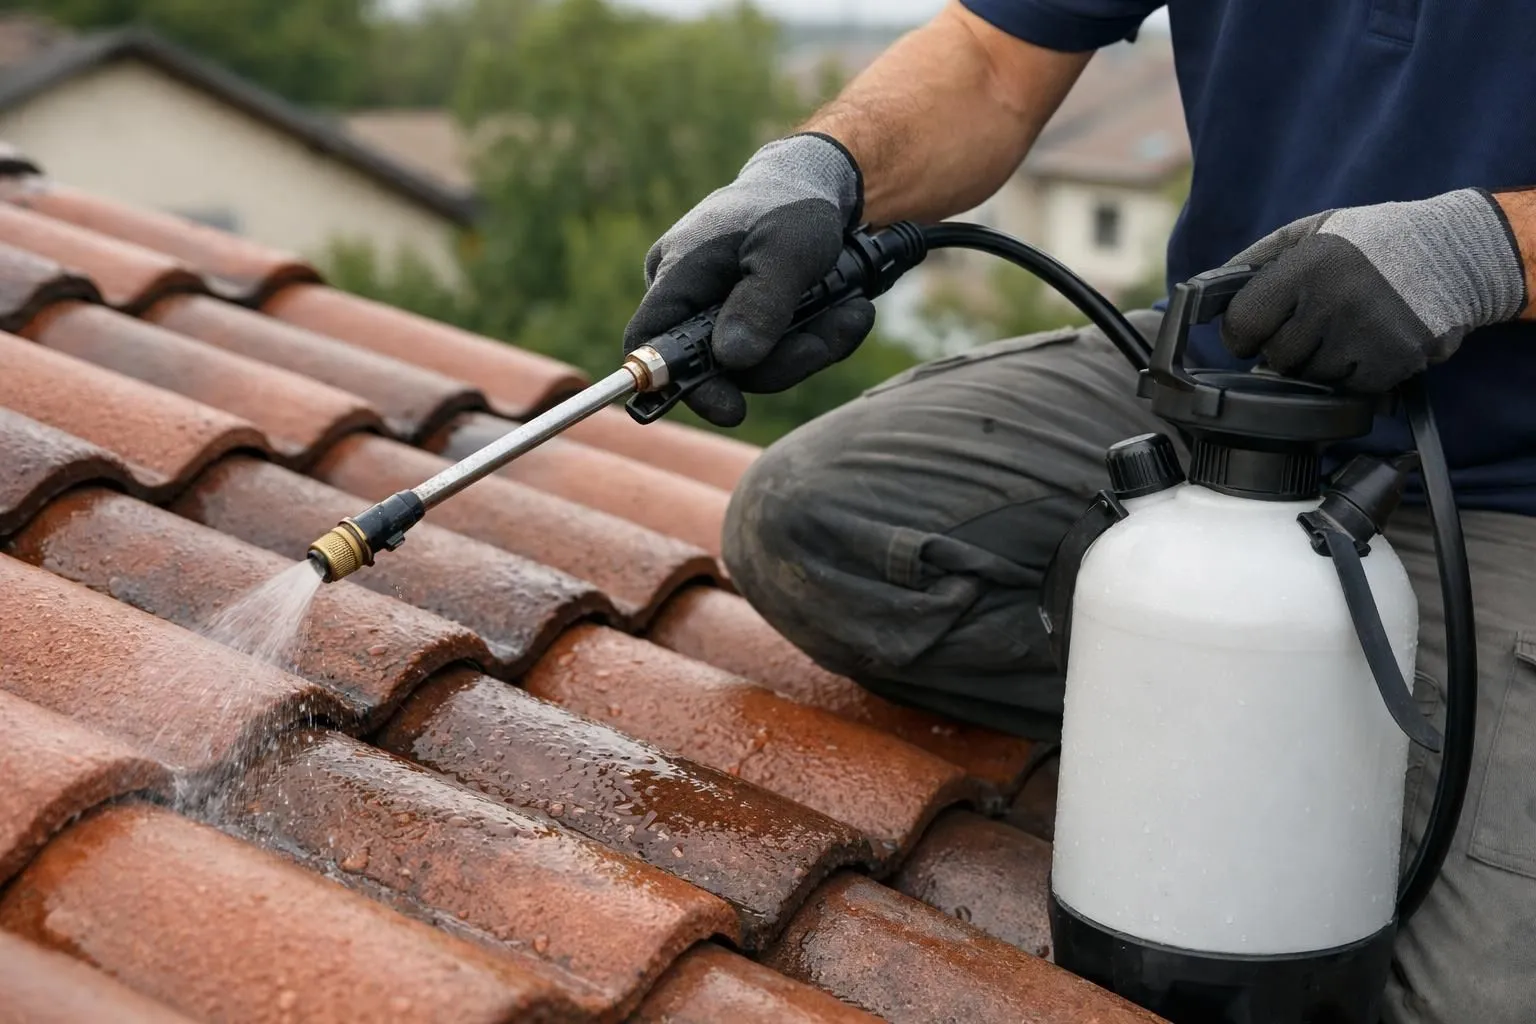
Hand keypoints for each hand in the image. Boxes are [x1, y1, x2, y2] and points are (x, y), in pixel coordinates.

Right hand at [623, 133, 876, 426]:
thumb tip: (731, 360)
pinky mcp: (749, 322)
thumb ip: (761, 302)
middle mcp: (689, 296)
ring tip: (851, 314)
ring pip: (754, 364)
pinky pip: (775, 352)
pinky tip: (846, 313)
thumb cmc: (794, 205)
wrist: (820, 187)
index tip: (729, 408)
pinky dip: (813, 340)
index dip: (675, 383)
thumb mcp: (789, 248)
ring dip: (808, 348)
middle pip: (715, 366)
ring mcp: (718, 312)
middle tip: (828, 341)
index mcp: (679, 271)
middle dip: (779, 362)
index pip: (649, 342)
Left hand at [1220, 188, 1528, 391]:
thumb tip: (1205, 291)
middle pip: (1276, 358)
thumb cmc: (1373, 241)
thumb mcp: (1311, 231)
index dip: (1241, 335)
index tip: (1252, 333)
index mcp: (1306, 266)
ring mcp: (1365, 335)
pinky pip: (1348, 388)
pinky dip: (1353, 374)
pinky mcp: (1393, 362)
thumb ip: (1256, 260)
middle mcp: (1334, 301)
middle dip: (1285, 348)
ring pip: (1310, 378)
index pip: (1242, 325)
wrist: (1454, 252)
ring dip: (1319, 363)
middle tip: (1311, 325)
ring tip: (1344, 329)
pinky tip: (1367, 344)